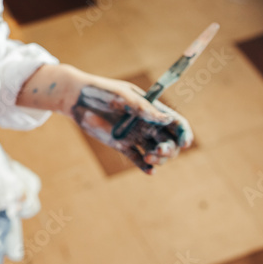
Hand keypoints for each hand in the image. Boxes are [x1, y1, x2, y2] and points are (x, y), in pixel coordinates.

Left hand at [70, 75, 192, 174]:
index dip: (184, 133)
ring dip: (158, 158)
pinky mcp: (121, 145)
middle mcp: (146, 124)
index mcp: (151, 109)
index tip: (185, 142)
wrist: (77, 99)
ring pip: (155, 153)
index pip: (175, 123)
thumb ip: (143, 108)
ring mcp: (135, 135)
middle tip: (158, 150)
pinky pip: (137, 159)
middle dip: (169, 149)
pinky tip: (149, 171)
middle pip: (169, 142)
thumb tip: (167, 119)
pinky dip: (145, 167)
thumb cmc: (101, 91)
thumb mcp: (123, 96)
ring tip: (149, 157)